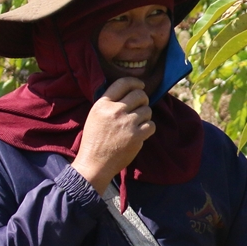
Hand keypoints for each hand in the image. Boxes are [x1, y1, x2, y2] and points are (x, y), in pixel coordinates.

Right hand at [74, 77, 153, 192]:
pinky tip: (140, 133)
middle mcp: (115, 111)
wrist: (95, 163)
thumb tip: (130, 92)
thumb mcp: (96, 115)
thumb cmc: (95, 139)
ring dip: (145, 116)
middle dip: (143, 100)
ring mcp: (127, 123)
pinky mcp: (137, 136)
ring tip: (136, 124)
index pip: (123, 83)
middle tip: (140, 107)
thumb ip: (110, 103)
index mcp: (103, 104)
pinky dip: (148, 129)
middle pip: (140, 95)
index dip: (135, 82)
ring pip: (147, 110)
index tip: (141, 85)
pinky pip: (151, 125)